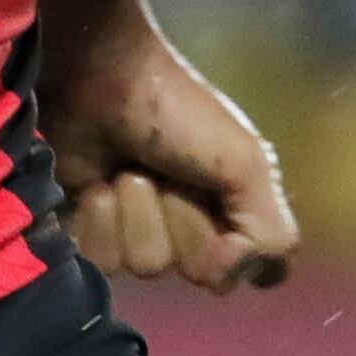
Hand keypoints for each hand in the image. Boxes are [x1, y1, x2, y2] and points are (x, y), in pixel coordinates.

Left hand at [45, 6, 296, 295]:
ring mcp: (132, 230)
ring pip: (142, 266)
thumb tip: (235, 279)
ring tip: (126, 167)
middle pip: (191, 271)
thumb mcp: (245, 161)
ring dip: (134, 212)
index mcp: (229, 212)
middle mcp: (185, 227)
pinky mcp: (85, 232)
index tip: (218, 206)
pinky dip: (97, 220)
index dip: (231, 251)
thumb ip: (269, 232)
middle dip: (178, 218)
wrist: (99, 76)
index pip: (243, 273)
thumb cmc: (176, 111)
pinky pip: (98, 262)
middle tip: (166, 171)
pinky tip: (94, 184)